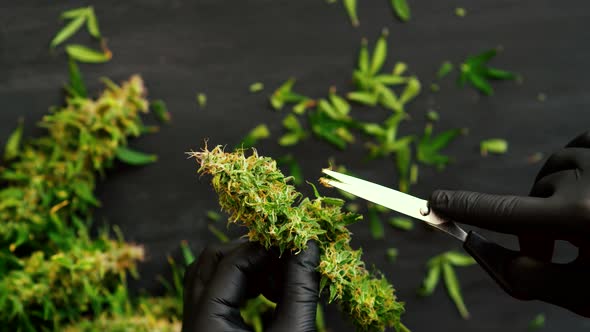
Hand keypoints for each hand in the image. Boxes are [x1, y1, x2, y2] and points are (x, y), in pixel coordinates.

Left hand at [181, 240, 319, 331]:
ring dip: (248, 269)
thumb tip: (309, 245)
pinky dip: (244, 285)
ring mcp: (198, 324)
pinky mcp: (208, 328)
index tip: (294, 243)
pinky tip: (273, 294)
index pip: (231, 263)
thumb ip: (301, 288)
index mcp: (206, 321)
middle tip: (285, 257)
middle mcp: (193, 320)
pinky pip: (217, 292)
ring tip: (282, 280)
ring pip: (211, 275)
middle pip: (211, 261)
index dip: (265, 248)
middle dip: (252, 255)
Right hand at [429, 131, 589, 315]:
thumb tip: (486, 252)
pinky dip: (580, 170)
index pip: (503, 213)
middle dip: (537, 228)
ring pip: (555, 172)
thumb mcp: (588, 293)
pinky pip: (580, 150)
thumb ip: (531, 277)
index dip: (464, 208)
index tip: (434, 202)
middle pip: (532, 196)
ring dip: (561, 198)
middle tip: (559, 254)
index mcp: (580, 218)